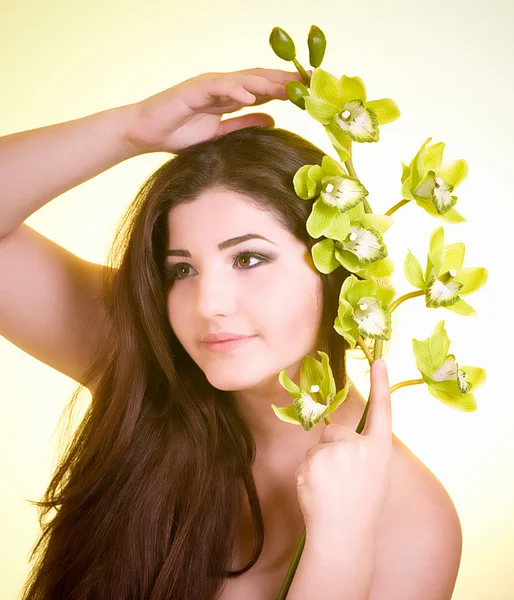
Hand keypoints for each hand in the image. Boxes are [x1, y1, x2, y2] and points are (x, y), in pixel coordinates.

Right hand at [122, 67, 310, 154]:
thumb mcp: (221, 133)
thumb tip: (274, 118)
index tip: (313, 92)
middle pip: (261, 79)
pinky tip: (250, 94)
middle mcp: (224, 87)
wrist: (148, 133)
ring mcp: (209, 86)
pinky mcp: (193, 90)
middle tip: (313, 82)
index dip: (289, 88)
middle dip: (286, 79)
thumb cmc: (180, 133)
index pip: (265, 88)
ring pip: (243, 79)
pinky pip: (216, 87)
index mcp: (231, 96)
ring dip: (267, 82)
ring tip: (290, 87)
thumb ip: (246, 123)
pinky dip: (234, 90)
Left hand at [295, 359, 392, 539]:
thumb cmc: (361, 506)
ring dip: (320, 464)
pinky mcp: (313, 460)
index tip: (380, 361)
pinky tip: (318, 493)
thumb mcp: (374, 475)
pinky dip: (308, 475)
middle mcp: (360, 446)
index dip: (382, 385)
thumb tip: (337, 437)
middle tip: (341, 481)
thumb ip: (362, 451)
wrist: (343, 536)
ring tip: (331, 490)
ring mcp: (335, 452)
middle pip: (335, 432)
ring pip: (319, 447)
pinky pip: (306, 461)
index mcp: (380, 450)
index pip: (383, 411)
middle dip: (333, 450)